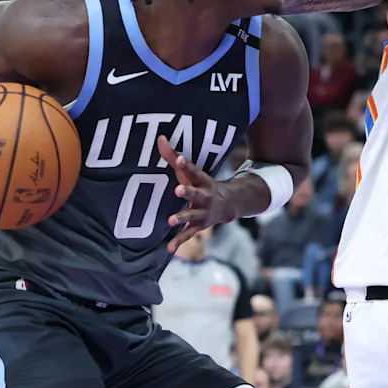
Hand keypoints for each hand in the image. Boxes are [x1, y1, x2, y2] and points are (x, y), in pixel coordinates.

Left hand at [157, 136, 236, 252]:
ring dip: (182, 217)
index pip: (193, 171)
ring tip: (170, 220)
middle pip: (196, 193)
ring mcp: (202, 213)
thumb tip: (159, 138)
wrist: (227, 205)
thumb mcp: (190, 172)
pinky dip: (179, 242)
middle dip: (187, 192)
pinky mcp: (198, 226)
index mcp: (202, 181)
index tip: (179, 158)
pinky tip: (169, 249)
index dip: (186, 165)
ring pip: (192, 215)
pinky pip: (188, 235)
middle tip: (178, 190)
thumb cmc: (201, 184)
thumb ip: (173, 156)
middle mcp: (204, 197)